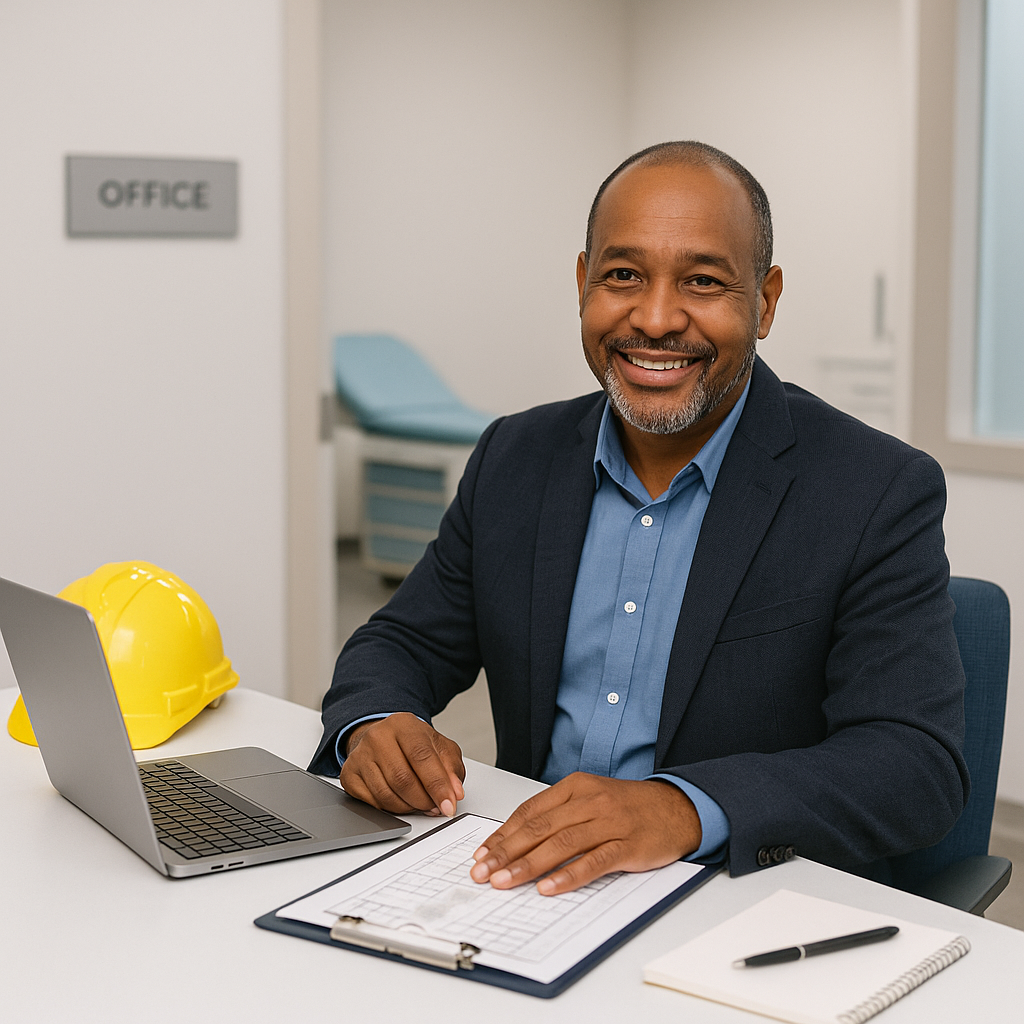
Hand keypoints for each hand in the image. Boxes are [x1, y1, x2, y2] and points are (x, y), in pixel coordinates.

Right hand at [340, 713, 465, 816]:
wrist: (382, 739)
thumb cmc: (412, 744)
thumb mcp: (439, 747)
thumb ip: (451, 768)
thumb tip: (455, 793)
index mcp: (403, 724)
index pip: (422, 757)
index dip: (437, 785)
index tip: (448, 805)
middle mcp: (378, 737)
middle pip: (402, 779)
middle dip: (423, 800)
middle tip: (436, 807)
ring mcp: (360, 756)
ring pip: (386, 795)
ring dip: (408, 808)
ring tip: (420, 804)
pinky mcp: (349, 775)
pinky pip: (372, 803)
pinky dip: (391, 810)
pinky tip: (401, 801)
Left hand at [468, 773, 700, 894]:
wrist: (676, 807)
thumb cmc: (626, 807)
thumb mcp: (589, 800)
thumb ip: (557, 817)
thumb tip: (516, 843)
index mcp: (575, 787)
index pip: (530, 811)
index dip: (502, 834)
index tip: (481, 855)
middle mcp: (589, 801)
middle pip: (539, 828)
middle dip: (505, 852)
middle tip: (482, 872)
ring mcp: (609, 822)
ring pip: (561, 844)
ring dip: (528, 865)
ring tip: (505, 882)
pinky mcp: (628, 845)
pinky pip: (594, 861)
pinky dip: (569, 876)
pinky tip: (549, 888)